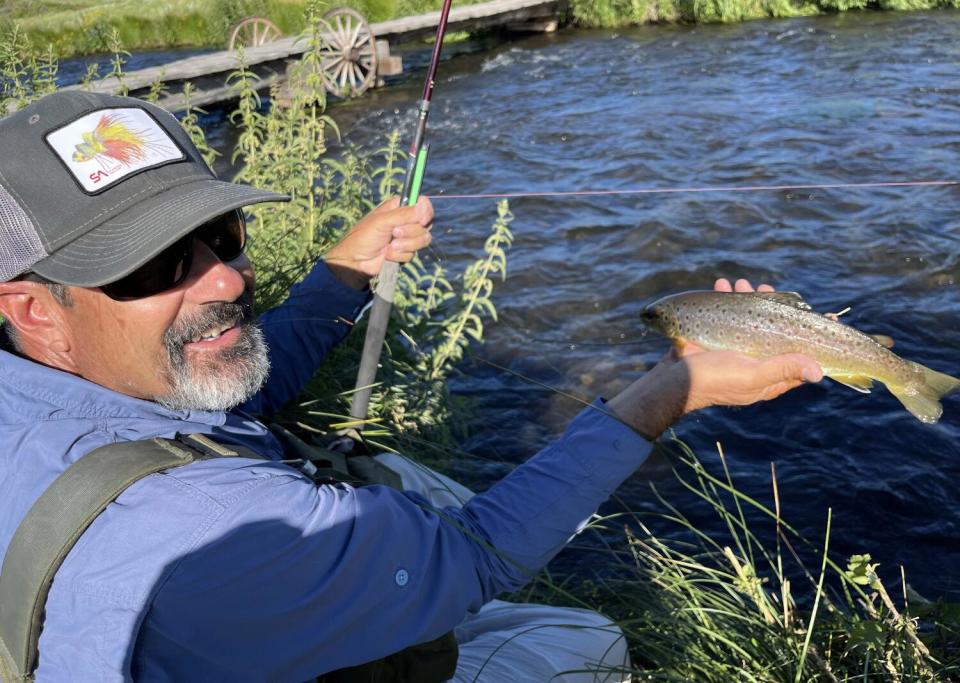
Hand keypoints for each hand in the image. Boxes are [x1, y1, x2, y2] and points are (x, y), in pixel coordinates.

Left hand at [324, 196, 433, 289]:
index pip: (422, 204)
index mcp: (399, 208)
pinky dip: (400, 255)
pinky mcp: (406, 251)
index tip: (422, 219)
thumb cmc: (364, 236)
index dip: (425, 212)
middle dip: (409, 232)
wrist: (356, 261)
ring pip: (423, 240)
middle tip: (393, 233)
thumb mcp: (382, 221)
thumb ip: (404, 214)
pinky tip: (387, 254)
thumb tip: (424, 204)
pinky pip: (413, 253)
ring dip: (405, 245)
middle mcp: (406, 221)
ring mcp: (407, 237)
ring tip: (389, 246)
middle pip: (425, 225)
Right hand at [606, 278, 822, 439]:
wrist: (674, 379)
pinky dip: (725, 298)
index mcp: (770, 377)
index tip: (826, 317)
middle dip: (773, 308)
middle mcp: (757, 362)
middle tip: (768, 289)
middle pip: (776, 332)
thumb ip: (783, 369)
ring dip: (747, 298)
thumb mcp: (753, 376)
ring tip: (741, 283)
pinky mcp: (718, 338)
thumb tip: (818, 371)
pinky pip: (727, 315)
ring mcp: (737, 349)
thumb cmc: (715, 380)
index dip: (813, 340)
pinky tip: (722, 285)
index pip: (799, 358)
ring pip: (751, 319)